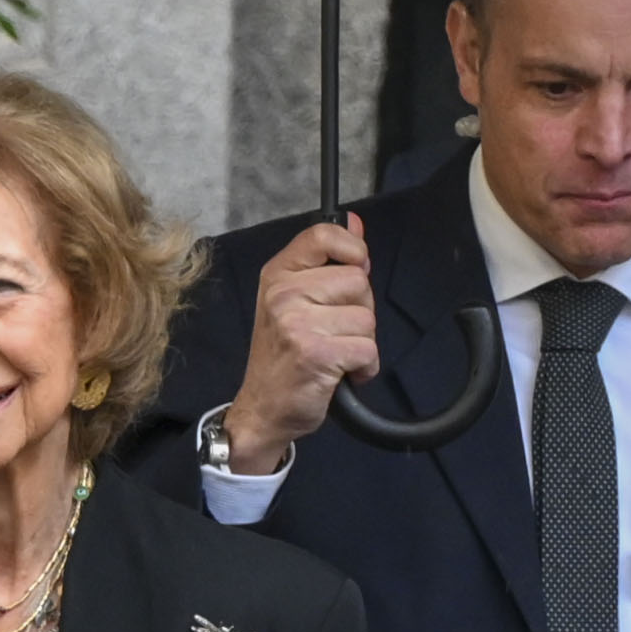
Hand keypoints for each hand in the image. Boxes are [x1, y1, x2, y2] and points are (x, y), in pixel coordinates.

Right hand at [223, 214, 377, 475]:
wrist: (263, 409)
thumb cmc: (283, 355)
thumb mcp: (295, 300)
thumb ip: (326, 261)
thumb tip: (355, 222)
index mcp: (278, 274)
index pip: (324, 235)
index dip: (353, 249)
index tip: (354, 271)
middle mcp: (284, 294)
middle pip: (358, 280)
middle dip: (359, 310)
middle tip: (334, 331)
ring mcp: (297, 324)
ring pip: (366, 318)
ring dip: (361, 342)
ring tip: (335, 353)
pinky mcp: (316, 354)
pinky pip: (367, 349)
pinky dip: (364, 368)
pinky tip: (343, 373)